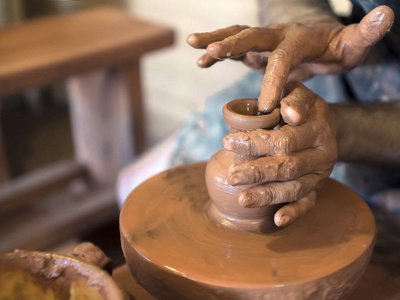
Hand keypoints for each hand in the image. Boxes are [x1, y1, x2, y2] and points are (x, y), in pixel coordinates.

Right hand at [187, 6, 393, 111]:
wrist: (321, 38)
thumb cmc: (337, 47)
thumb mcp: (354, 44)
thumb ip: (367, 33)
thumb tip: (388, 12)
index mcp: (300, 39)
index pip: (284, 58)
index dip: (274, 80)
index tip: (266, 106)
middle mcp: (278, 35)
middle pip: (252, 35)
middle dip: (232, 43)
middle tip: (213, 51)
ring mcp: (264, 40)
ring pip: (237, 36)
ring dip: (215, 40)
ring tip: (193, 44)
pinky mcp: (256, 49)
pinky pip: (234, 48)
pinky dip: (216, 53)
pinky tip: (201, 62)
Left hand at [222, 81, 337, 226]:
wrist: (327, 125)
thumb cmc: (302, 107)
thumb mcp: (298, 92)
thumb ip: (292, 99)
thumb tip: (289, 113)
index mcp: (317, 129)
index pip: (284, 139)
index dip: (255, 142)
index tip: (227, 142)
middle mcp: (323, 154)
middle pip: (288, 166)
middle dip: (257, 172)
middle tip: (232, 177)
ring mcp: (321, 174)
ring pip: (295, 188)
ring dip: (268, 195)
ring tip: (243, 199)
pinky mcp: (319, 187)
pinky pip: (308, 203)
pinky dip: (294, 212)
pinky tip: (277, 220)